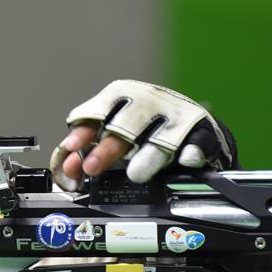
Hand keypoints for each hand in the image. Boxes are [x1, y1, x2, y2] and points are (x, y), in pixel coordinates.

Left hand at [50, 80, 231, 189]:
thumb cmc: (145, 130)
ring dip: (147, 156)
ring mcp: (178, 118)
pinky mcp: (203, 134)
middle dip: (107, 149)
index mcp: (125, 97)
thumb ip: (90, 149)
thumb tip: (68, 166)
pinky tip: (186, 159)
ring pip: (161, 137)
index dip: (84, 130)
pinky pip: (199, 142)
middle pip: (126, 126)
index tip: (72, 148)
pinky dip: (192, 151)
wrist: (193, 130)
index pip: (100, 110)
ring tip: (136, 174)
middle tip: (92, 168)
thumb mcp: (114, 135)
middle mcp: (150, 103)